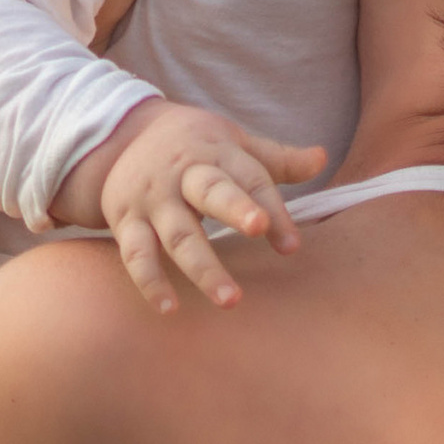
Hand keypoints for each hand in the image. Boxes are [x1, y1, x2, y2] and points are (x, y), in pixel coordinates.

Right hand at [77, 99, 328, 312]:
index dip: (273, 209)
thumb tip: (322, 159)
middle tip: (258, 228)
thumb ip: (277, 160)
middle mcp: (183, 174)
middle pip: (210, 191)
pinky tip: (169, 308)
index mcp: (216, 153)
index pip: (250, 179)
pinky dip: (151, 281)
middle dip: (234, 208)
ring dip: (203, 266)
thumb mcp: (234, 144)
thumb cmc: (194, 147)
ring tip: (230, 300)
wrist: (121, 135)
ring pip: (178, 233)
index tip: (291, 245)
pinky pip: (137, 254)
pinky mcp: (127, 221)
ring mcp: (153, 199)